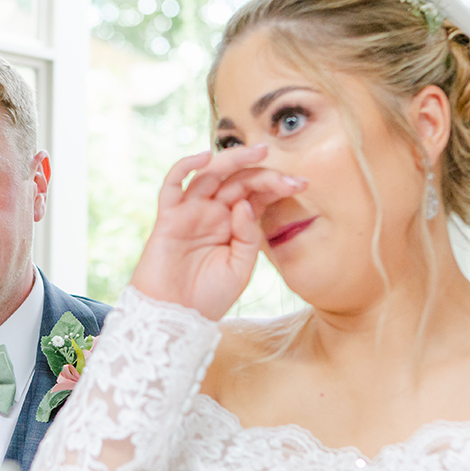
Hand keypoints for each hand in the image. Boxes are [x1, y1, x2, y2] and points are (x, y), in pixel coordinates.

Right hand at [130, 145, 307, 320]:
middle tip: (286, 170)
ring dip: (232, 160)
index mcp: (232, 225)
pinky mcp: (168, 218)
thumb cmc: (208, 298)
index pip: (254, 195)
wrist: (176, 318)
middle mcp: (212, 214)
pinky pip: (172, 185)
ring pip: (209, 175)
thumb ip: (248, 236)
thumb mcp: (240, 268)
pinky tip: (204, 157)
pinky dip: (184, 167)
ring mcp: (189, 213)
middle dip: (262, 173)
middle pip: (236, 181)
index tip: (301, 184)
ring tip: (257, 151)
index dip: (276, 186)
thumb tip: (245, 203)